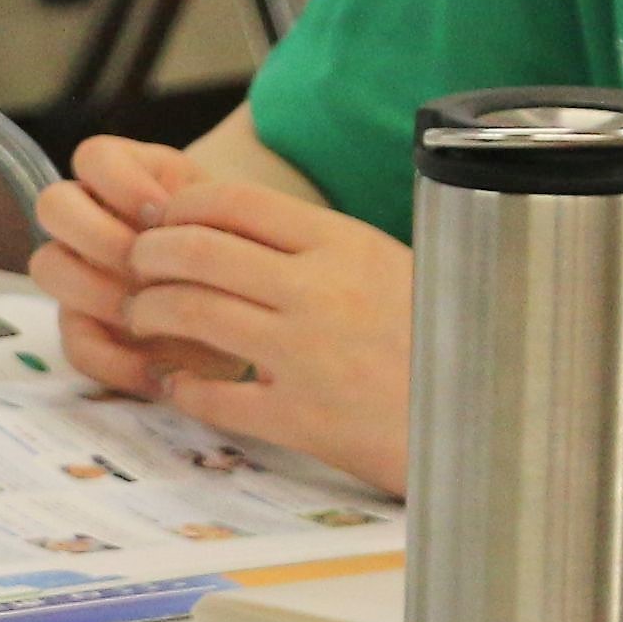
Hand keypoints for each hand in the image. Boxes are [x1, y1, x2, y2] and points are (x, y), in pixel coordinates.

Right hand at [29, 139, 226, 385]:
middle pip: (53, 204)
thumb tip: (164, 230)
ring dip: (95, 291)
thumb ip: (207, 217)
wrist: (263, 321)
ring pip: (47, 265)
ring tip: (146, 315)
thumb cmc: (248, 261)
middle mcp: (95, 222)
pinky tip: (157, 373)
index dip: (118, 182)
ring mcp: (84, 274)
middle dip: (96, 235)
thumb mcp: (238, 229)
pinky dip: (113, 360)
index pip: (93, 157)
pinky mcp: (87, 329)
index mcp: (132, 182)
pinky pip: (74, 342)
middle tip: (142, 264)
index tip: (160, 215)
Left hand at [33, 134, 419, 488]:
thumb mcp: (388, 266)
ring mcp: (308, 356)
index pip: (235, 202)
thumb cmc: (436, 338)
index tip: (160, 220)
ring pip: (192, 314)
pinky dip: (180, 388)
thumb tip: (235, 222)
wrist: (488, 417)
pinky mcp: (303, 419)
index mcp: (343, 244)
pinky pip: (214, 397)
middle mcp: (319, 292)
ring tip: (140, 318)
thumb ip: (318, 245)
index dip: (180, 207)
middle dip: (147, 256)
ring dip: (148, 313)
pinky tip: (175, 385)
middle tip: (134, 268)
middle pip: (196, 252)